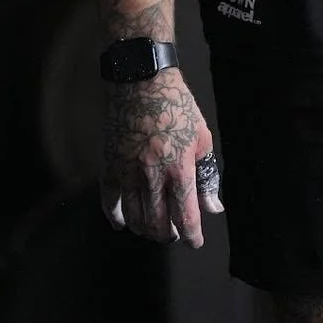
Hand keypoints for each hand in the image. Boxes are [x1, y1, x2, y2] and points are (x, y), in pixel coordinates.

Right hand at [101, 68, 223, 247]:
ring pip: (135, 218)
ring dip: (146, 229)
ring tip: (155, 228)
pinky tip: (125, 222)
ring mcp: (128, 172)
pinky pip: (110, 202)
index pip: (185, 216)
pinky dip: (117, 217)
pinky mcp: (109, 165)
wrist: (142, 80)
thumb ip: (207, 176)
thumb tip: (213, 207)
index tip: (194, 242)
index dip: (191, 235)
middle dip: (169, 235)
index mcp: (179, 167)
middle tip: (174, 234)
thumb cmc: (177, 105)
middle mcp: (152, 175)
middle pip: (158, 223)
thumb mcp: (202, 137)